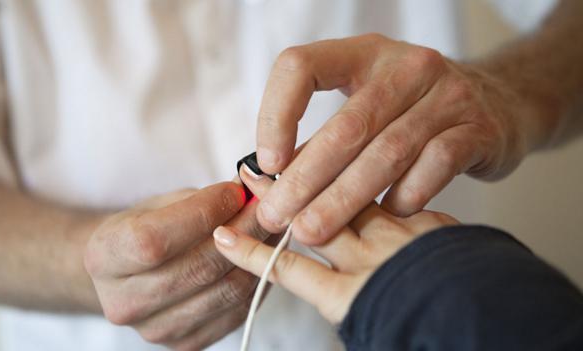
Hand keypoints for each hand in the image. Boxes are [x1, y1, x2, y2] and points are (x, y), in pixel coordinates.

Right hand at [84, 182, 270, 349]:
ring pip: (225, 291)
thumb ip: (196, 200)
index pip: (155, 240)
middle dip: (242, 231)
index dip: (202, 213)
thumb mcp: (156, 205)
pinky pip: (236, 310)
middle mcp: (124, 302)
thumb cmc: (142, 230)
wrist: (125, 275)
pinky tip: (261, 257)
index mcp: (104, 258)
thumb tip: (247, 190)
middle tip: (266, 207)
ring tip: (269, 229)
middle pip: (198, 269)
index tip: (233, 190)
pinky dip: (256, 280)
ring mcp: (156, 329)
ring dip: (256, 256)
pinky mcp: (186, 342)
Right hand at [214, 169, 457, 323]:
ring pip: (351, 200)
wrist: (494, 316)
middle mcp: (369, 261)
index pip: (289, 270)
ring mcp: (399, 238)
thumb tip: (331, 295)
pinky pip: (398, 204)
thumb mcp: (376, 328)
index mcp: (351, 298)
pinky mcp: (430, 225)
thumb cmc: (428, 331)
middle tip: (253, 176)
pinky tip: (372, 177)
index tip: (224, 236)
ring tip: (300, 163)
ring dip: (324, 180)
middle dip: (280, 196)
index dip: (251, 253)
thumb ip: (347, 306)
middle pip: (312, 220)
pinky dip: (381, 195)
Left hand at [254, 33, 535, 244]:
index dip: (276, 113)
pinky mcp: (478, 128)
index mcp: (364, 53)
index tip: (267, 162)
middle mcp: (406, 66)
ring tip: (311, 230)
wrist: (498, 101)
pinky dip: (405, 196)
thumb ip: (324, 136)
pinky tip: (385, 217)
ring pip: (386, 152)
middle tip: (277, 217)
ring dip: (344, 198)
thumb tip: (273, 182)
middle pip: (346, 126)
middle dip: (305, 179)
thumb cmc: (412, 110)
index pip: (303, 66)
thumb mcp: (366, 104)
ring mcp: (447, 94)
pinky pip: (434, 166)